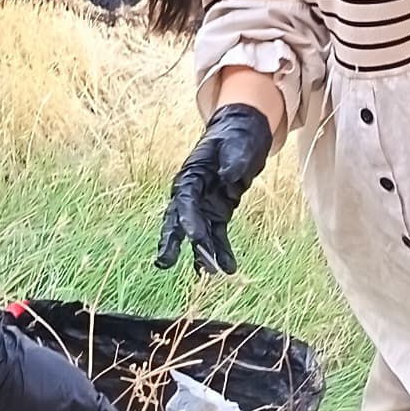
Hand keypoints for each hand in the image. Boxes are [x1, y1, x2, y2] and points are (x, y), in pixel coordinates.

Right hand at [155, 103, 276, 275]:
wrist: (243, 136)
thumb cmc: (235, 137)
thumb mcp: (237, 143)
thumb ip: (233, 159)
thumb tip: (229, 175)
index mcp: (191, 174)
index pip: (184, 200)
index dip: (188, 219)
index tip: (195, 237)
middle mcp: (192, 193)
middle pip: (178, 220)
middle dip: (173, 242)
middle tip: (167, 262)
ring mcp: (203, 206)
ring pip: (198, 234)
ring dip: (202, 254)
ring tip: (210, 274)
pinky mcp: (217, 214)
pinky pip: (217, 235)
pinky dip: (221, 252)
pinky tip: (228, 269)